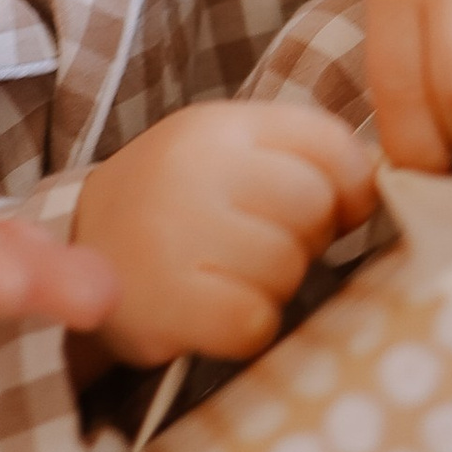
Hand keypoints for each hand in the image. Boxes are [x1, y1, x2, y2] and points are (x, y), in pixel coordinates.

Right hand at [72, 99, 375, 365]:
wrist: (79, 248)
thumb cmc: (179, 203)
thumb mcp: (231, 155)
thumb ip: (304, 158)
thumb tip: (372, 196)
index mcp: (220, 125)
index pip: (330, 144)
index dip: (350, 185)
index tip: (336, 209)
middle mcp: (195, 168)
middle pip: (313, 208)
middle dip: (306, 239)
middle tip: (263, 247)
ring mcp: (175, 232)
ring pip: (287, 267)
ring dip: (275, 286)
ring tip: (231, 276)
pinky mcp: (166, 301)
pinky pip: (255, 322)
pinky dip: (248, 326)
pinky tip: (218, 311)